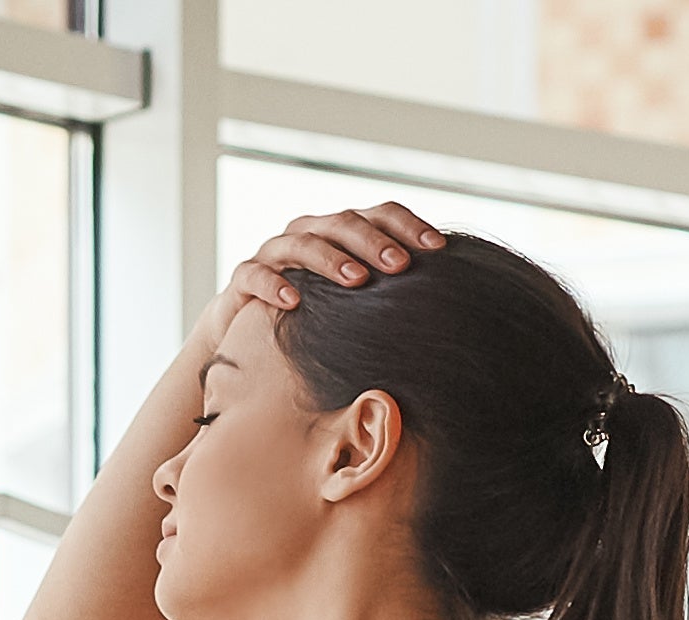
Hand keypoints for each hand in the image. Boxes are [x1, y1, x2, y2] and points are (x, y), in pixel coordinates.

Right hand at [218, 200, 443, 338]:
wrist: (247, 336)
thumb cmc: (314, 316)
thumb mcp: (354, 302)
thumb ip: (388, 293)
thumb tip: (446, 300)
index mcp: (341, 232)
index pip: (379, 214)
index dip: (409, 225)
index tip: (438, 249)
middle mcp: (309, 233)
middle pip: (343, 223)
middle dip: (374, 243)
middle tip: (400, 266)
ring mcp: (274, 253)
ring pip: (302, 243)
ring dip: (331, 260)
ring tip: (357, 281)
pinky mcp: (243, 279)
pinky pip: (255, 275)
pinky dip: (273, 285)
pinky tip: (294, 302)